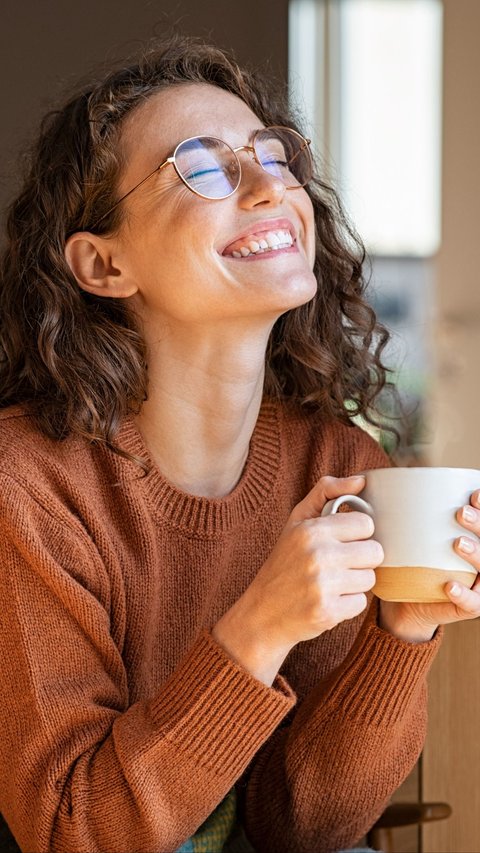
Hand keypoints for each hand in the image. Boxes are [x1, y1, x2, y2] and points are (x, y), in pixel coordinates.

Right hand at [212, 475, 383, 684]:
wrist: (262, 613)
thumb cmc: (284, 562)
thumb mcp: (297, 521)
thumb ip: (327, 492)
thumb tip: (361, 480)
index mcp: (312, 530)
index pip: (366, 524)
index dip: (358, 534)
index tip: (343, 541)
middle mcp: (318, 555)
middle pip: (375, 552)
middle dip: (361, 560)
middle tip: (339, 564)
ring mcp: (323, 585)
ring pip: (370, 579)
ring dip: (355, 583)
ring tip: (332, 583)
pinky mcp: (328, 612)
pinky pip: (361, 603)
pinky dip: (348, 604)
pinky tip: (328, 600)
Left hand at [379, 489, 479, 642]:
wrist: (405, 603)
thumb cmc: (408, 562)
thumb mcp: (406, 537)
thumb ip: (400, 515)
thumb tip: (365, 483)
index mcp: (469, 538)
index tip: (473, 495)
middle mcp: (478, 560)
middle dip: (479, 524)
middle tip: (460, 513)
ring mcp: (476, 584)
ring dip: (476, 554)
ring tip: (458, 543)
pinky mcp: (467, 606)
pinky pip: (473, 603)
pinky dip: (464, 595)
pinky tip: (449, 586)